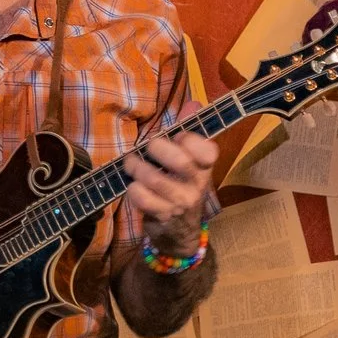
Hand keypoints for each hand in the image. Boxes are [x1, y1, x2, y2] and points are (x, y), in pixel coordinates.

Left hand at [126, 132, 217, 254]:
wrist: (180, 234)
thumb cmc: (182, 190)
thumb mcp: (190, 164)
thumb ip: (189, 132)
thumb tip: (194, 102)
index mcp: (205, 168)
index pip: (207, 151)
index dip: (190, 138)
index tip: (177, 136)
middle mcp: (197, 185)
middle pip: (180, 161)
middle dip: (157, 147)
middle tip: (146, 146)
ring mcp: (180, 202)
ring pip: (154, 179)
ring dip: (136, 166)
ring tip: (130, 163)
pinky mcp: (163, 216)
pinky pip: (142, 198)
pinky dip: (132, 188)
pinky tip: (132, 186)